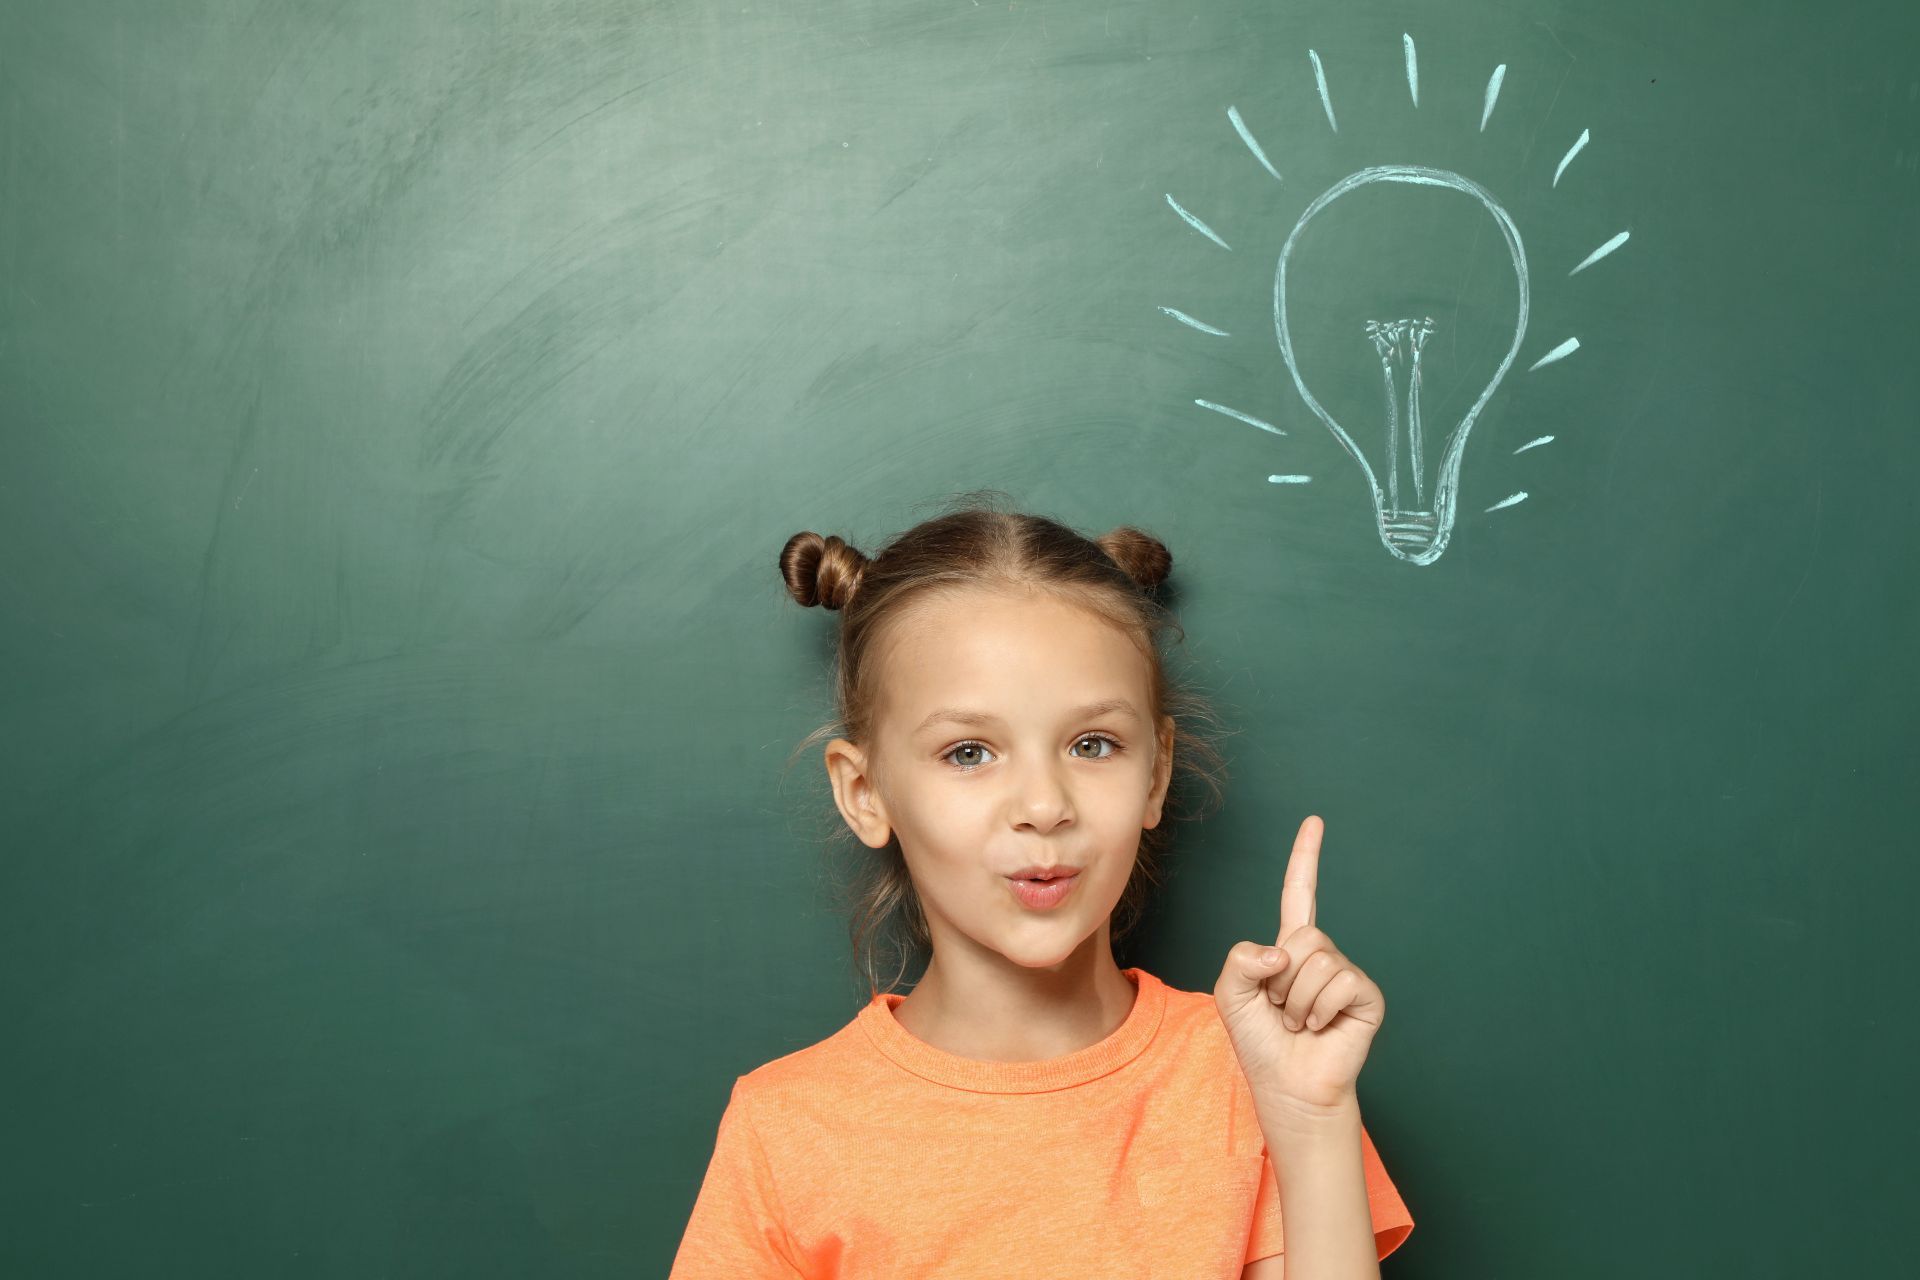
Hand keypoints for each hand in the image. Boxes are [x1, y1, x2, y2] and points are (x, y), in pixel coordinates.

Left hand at [1213, 815, 1386, 1115]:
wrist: (1286, 1087)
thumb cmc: (1260, 1043)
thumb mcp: (1230, 994)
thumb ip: (1240, 959)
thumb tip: (1283, 950)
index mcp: (1289, 947)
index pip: (1300, 893)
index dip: (1306, 858)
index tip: (1314, 821)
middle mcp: (1322, 954)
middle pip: (1302, 934)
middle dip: (1281, 979)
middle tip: (1281, 1011)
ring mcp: (1347, 974)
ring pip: (1317, 959)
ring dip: (1296, 1000)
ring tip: (1299, 1023)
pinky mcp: (1367, 996)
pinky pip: (1338, 981)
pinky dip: (1318, 1009)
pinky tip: (1320, 1028)